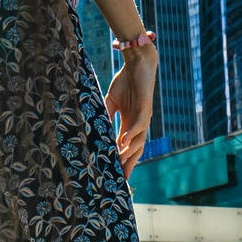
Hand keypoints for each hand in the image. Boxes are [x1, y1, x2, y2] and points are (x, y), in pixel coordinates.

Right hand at [104, 41, 155, 172]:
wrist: (137, 63)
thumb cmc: (125, 81)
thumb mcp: (111, 101)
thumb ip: (107, 115)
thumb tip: (95, 128)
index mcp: (130, 123)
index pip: (126, 146)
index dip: (122, 160)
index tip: (115, 174)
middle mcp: (138, 124)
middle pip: (135, 149)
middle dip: (129, 164)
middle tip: (120, 179)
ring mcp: (143, 117)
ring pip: (138, 140)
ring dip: (130, 153)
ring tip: (120, 164)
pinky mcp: (145, 108)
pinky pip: (138, 125)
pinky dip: (131, 135)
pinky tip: (123, 143)